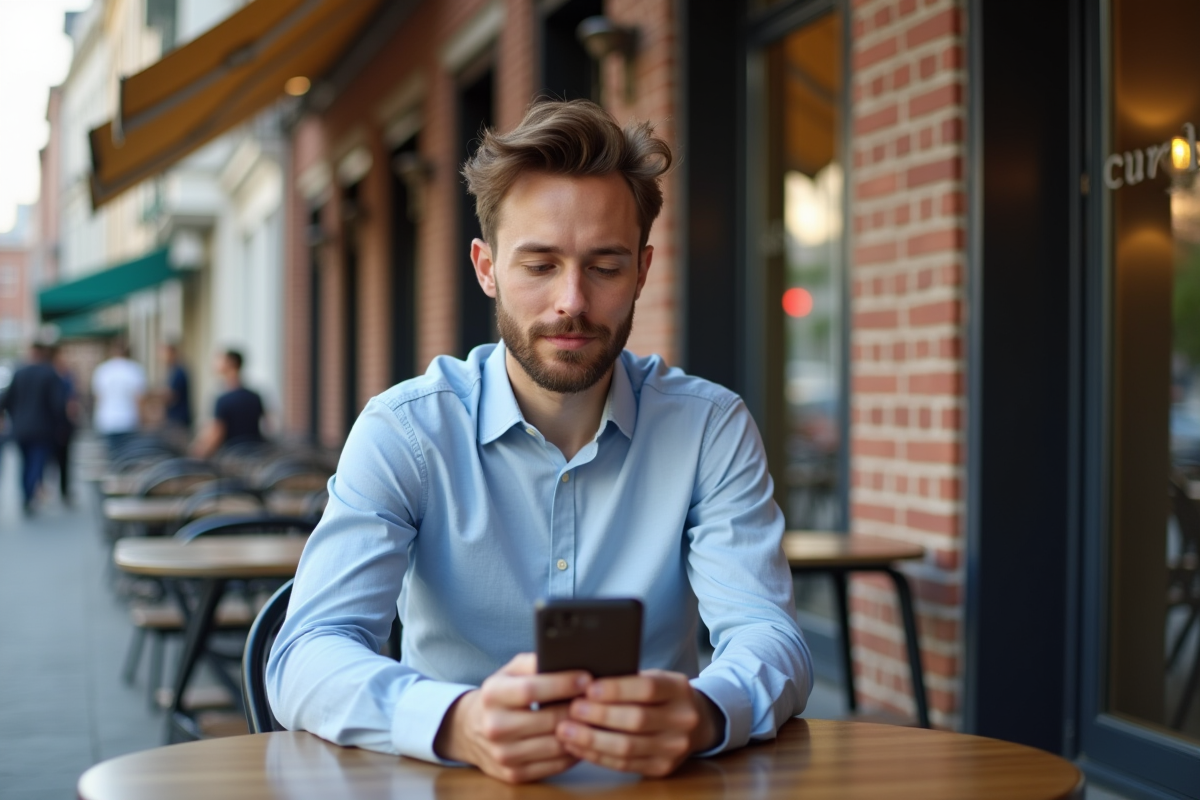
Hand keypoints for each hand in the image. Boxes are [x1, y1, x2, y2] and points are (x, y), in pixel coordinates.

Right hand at [434, 653, 589, 782]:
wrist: (471, 729)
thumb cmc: (501, 695)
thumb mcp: (510, 672)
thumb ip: (534, 663)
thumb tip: (567, 658)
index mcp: (493, 694)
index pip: (531, 689)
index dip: (562, 684)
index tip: (586, 679)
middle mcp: (494, 726)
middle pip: (549, 720)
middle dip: (578, 709)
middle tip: (598, 700)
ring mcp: (503, 754)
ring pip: (555, 745)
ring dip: (580, 732)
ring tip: (595, 719)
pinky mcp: (513, 774)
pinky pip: (554, 765)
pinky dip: (573, 752)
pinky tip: (582, 738)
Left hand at [556, 670, 723, 776]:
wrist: (697, 722)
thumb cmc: (662, 695)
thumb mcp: (656, 678)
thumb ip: (629, 680)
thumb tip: (584, 682)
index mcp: (679, 689)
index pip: (648, 688)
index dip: (616, 689)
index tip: (588, 688)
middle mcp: (682, 720)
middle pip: (637, 719)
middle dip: (599, 715)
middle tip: (571, 709)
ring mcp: (674, 748)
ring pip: (628, 747)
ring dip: (591, 740)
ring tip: (566, 730)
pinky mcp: (663, 768)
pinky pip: (624, 765)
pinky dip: (597, 756)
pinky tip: (577, 747)